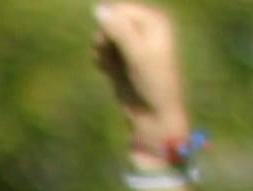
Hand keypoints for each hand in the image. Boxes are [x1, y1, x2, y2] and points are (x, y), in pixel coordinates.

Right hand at [92, 3, 188, 144]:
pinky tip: (108, 73)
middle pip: (110, 21)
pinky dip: (102, 61)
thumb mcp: (138, 54)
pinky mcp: (122, 60)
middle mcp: (144, 29)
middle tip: (108, 56)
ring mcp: (132, 45)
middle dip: (105, 39)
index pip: (120, 10)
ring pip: (104, 37)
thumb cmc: (153, 84)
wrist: (155, 117)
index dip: (109, 25)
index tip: (108, 44)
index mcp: (155, 21)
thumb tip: (98, 8)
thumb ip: (119, 29)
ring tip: (109, 67)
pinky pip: (103, 51)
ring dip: (102, 51)